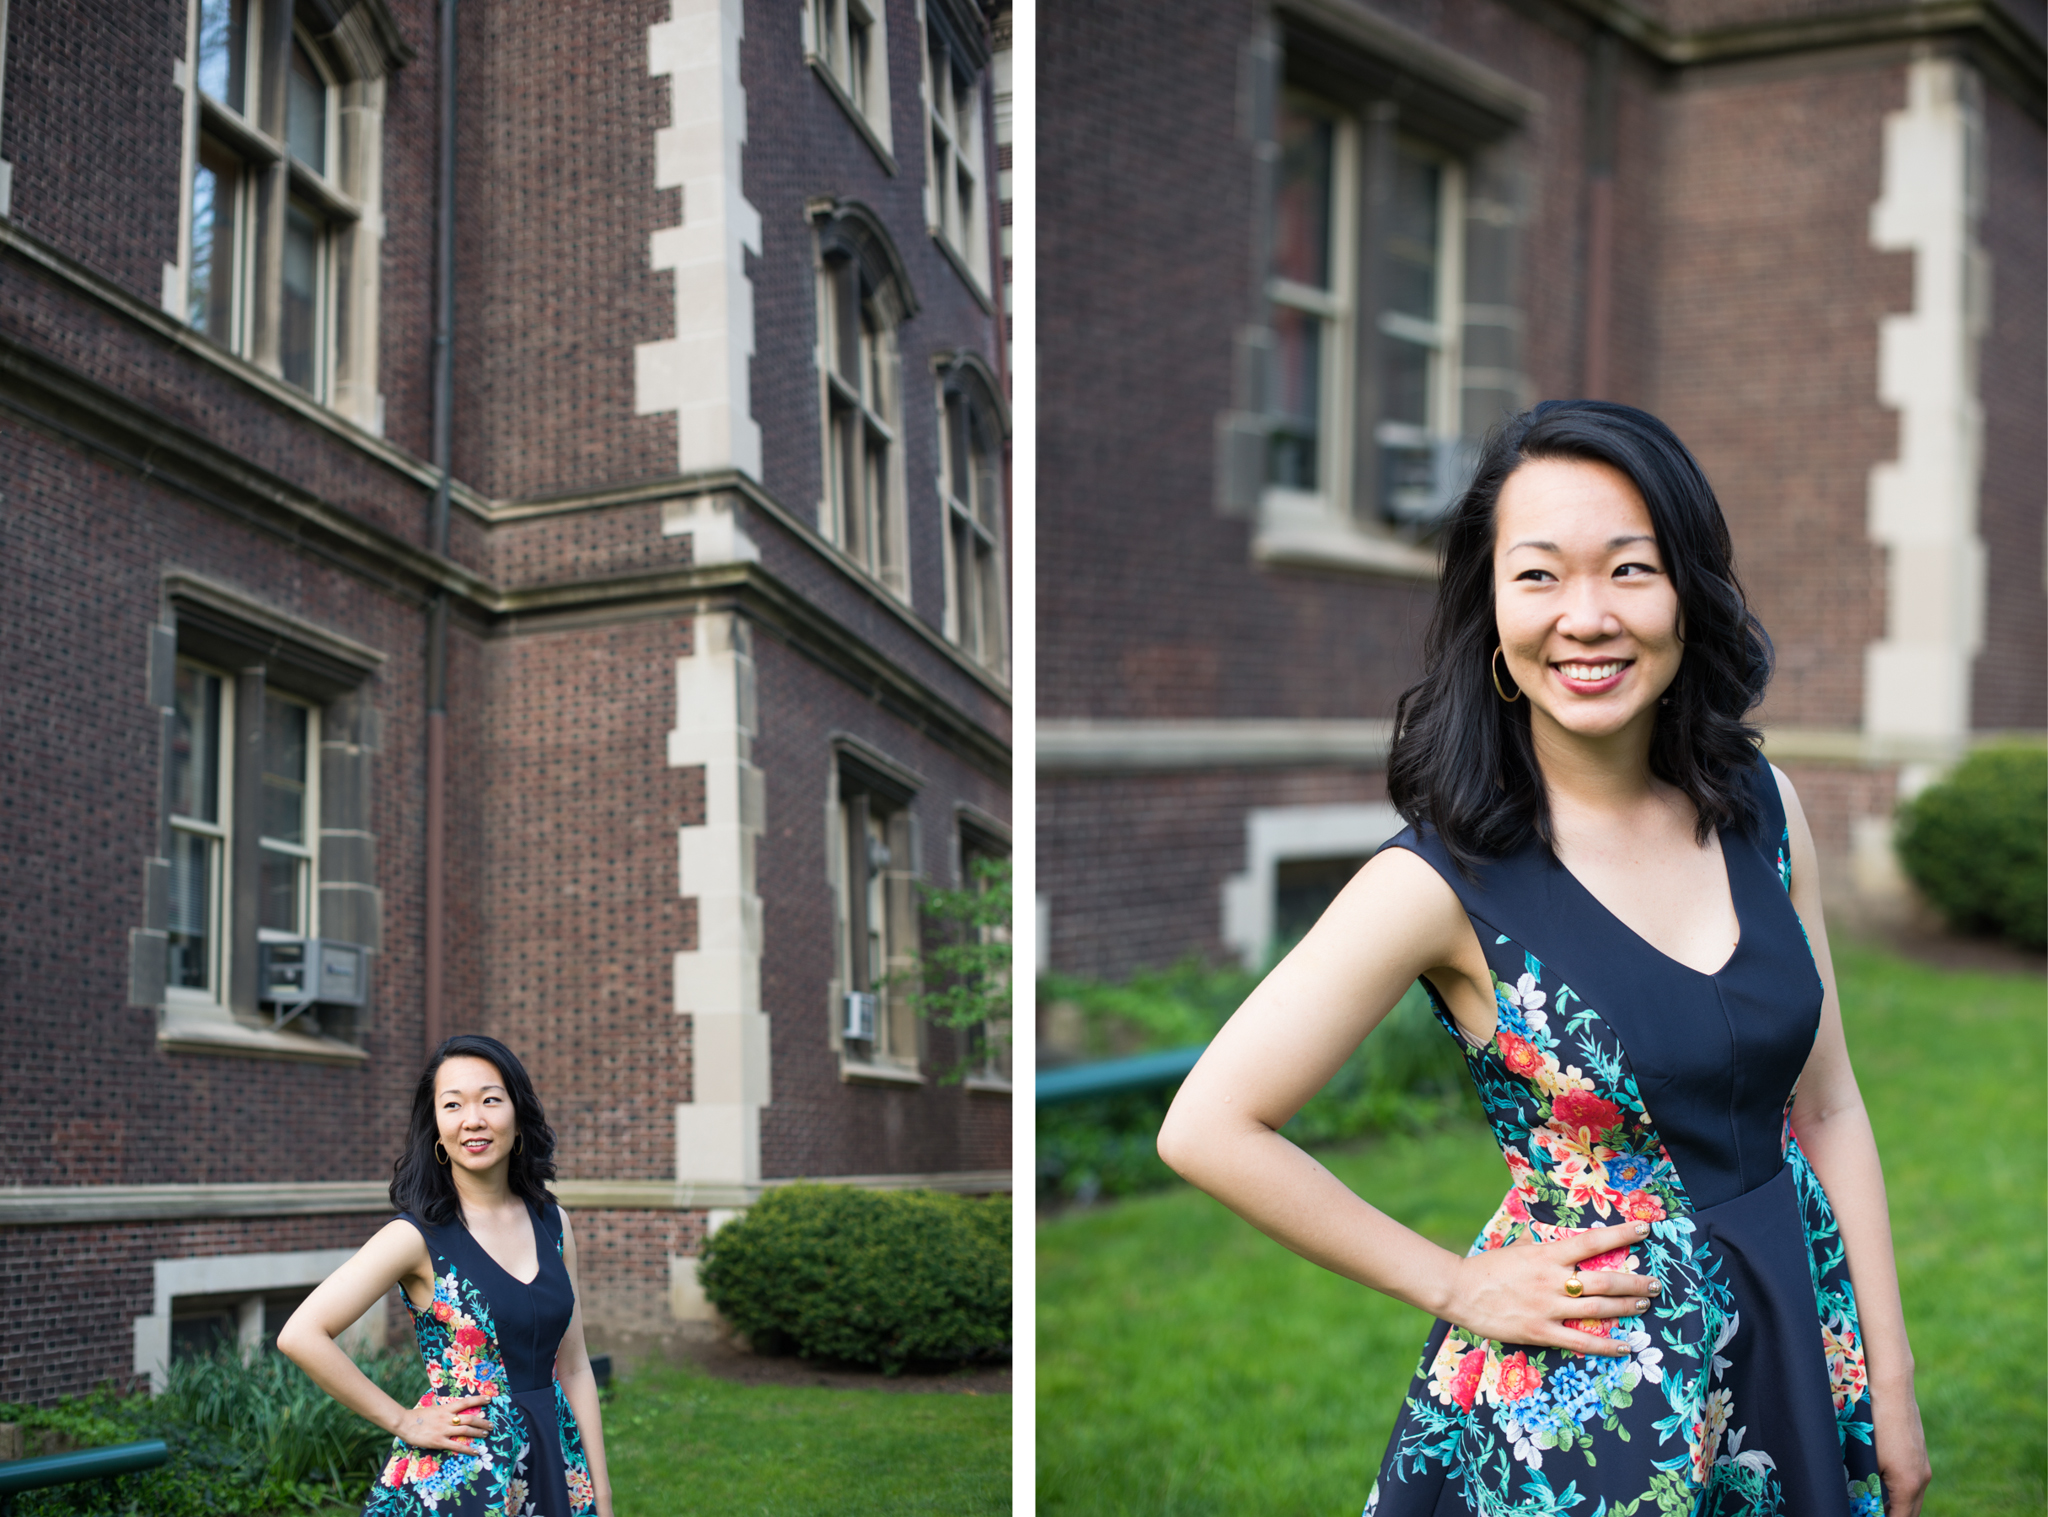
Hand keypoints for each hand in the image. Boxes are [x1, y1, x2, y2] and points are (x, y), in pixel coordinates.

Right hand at [395, 1394, 494, 1454]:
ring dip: (478, 1433)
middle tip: (491, 1424)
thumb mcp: (435, 1409)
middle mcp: (447, 1418)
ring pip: (466, 1431)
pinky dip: (468, 1449)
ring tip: (487, 1434)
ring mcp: (444, 1430)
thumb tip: (456, 1411)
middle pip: (470, 1418)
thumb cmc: (419, 1416)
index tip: (489, 1399)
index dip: (478, 1400)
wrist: (404, 1423)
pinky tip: (476, 1451)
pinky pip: (457, 1446)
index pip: (466, 1402)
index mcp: (446, 1408)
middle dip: (482, 1422)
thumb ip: (446, 1411)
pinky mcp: (439, 1441)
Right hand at [1441, 1221, 1659, 1356]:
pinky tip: (1625, 1345)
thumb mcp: (1518, 1248)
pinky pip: (1580, 1341)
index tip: (1645, 1229)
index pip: (1592, 1242)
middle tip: (1655, 1283)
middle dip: (1634, 1282)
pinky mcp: (1540, 1331)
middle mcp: (1553, 1280)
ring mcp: (1548, 1307)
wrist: (1459, 1290)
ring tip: (1645, 1304)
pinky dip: (1606, 1345)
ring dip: (1627, 1307)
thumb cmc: (1488, 1267)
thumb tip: (1552, 1238)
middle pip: (1604, 1280)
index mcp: (1547, 1255)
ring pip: (1598, 1309)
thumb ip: (1540, 1245)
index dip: (1621, 1234)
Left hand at [1873, 1381, 1930, 1515]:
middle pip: (1910, 1512)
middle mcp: (1922, 1477)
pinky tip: (1881, 1487)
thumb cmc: (1873, 1421)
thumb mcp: (1865, 1457)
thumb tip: (1861, 1500)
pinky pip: (1912, 1482)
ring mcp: (1922, 1464)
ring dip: (1897, 1506)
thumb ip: (1865, 1485)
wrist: (1891, 1386)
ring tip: (1874, 1507)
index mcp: (1909, 1483)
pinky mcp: (1918, 1452)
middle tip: (1870, 1514)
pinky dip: (1900, 1491)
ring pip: (1912, 1497)